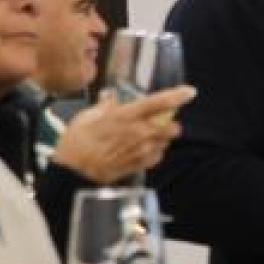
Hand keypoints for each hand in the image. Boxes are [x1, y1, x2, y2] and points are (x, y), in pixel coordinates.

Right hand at [50, 88, 191, 183]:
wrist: (73, 171)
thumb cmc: (77, 142)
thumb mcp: (87, 116)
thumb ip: (105, 106)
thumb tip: (112, 98)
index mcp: (125, 116)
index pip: (158, 103)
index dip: (177, 96)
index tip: (190, 92)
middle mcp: (138, 133)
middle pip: (171, 127)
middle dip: (169, 123)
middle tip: (157, 122)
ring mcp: (141, 151)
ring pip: (165, 142)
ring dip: (159, 138)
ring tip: (141, 138)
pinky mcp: (140, 165)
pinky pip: (157, 156)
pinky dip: (153, 152)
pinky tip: (138, 150)